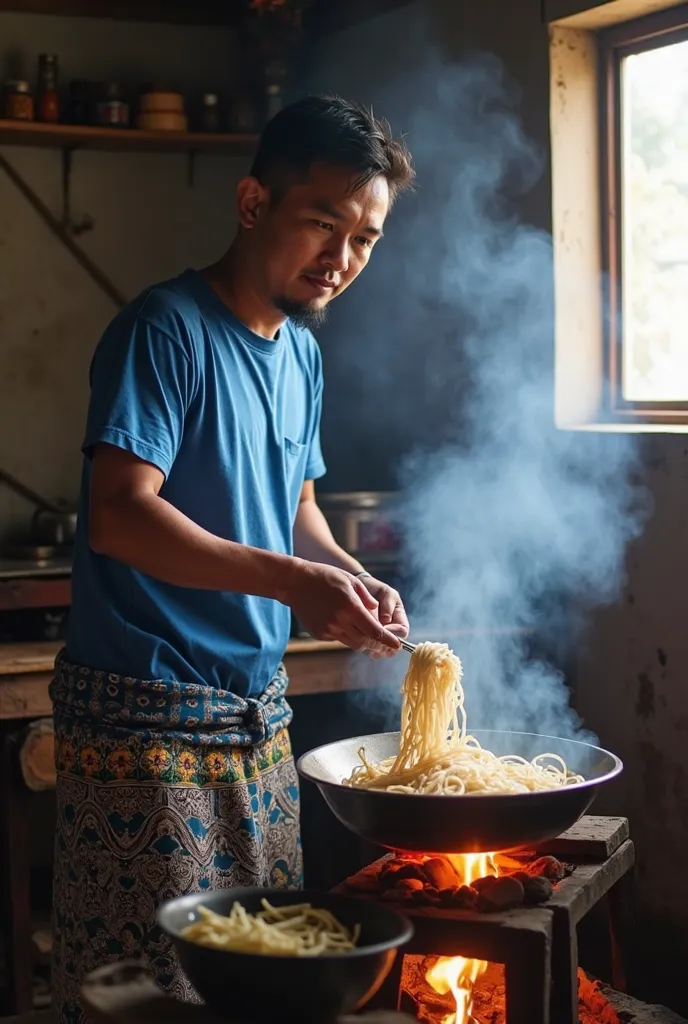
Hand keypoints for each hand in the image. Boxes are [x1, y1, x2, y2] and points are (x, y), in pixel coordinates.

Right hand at [278, 561, 401, 654]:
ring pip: (353, 643)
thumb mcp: (350, 581)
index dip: (388, 640)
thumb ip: (366, 599)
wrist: (294, 583)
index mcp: (351, 607)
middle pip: (365, 641)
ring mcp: (328, 630)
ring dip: (363, 640)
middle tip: (386, 643)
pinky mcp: (320, 634)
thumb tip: (377, 612)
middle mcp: (340, 622)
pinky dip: (347, 635)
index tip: (397, 645)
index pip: (375, 631)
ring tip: (367, 633)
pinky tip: (344, 623)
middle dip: (378, 644)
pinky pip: (339, 639)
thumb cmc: (324, 576)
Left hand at [358, 575, 408, 658]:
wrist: (356, 590)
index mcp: (399, 618)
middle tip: (373, 641)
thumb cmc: (373, 589)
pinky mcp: (368, 640)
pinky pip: (370, 650)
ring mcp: (381, 637)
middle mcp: (392, 631)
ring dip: (375, 649)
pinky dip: (366, 648)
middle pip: (394, 646)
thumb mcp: (385, 592)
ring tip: (365, 644)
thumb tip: (386, 620)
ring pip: (382, 651)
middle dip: (384, 645)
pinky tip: (359, 643)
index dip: (394, 633)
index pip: (402, 632)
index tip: (382, 629)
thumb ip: (388, 605)